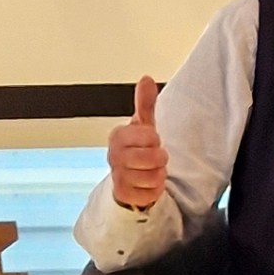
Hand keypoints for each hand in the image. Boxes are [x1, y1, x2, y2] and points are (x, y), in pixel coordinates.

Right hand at [108, 75, 167, 208]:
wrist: (131, 175)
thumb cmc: (138, 147)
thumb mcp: (144, 124)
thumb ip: (145, 102)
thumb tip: (146, 79)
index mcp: (118, 136)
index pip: (149, 136)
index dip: (155, 139)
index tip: (151, 140)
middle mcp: (114, 156)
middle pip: (153, 157)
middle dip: (160, 158)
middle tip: (154, 156)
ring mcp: (117, 177)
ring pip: (153, 176)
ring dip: (158, 174)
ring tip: (151, 169)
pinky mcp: (123, 195)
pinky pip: (150, 193)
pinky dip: (154, 189)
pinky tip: (147, 184)